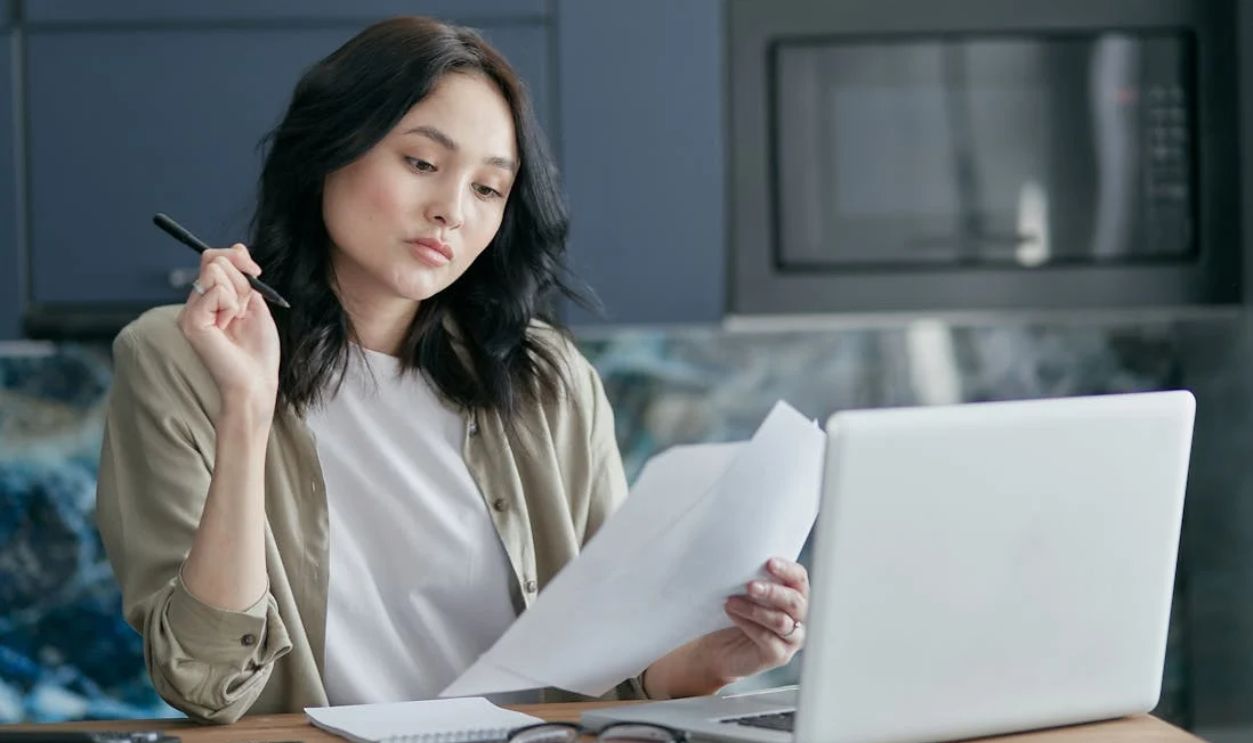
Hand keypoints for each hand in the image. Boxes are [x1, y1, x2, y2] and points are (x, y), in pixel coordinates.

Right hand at [176, 244, 279, 421]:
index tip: (256, 271)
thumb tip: (238, 247)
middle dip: (242, 280)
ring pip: (216, 271)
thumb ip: (244, 277)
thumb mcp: (256, 305)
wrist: (255, 382)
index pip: (213, 258)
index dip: (237, 257)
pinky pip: (217, 290)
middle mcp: (195, 303)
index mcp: (209, 299)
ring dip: (239, 295)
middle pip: (215, 260)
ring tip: (236, 321)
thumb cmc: (257, 351)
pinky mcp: (191, 320)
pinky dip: (233, 305)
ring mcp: (190, 311)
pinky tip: (229, 326)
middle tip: (245, 309)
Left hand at [643, 557, 808, 697]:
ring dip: (755, 610)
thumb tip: (741, 558)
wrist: (720, 650)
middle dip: (773, 591)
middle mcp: (798, 617)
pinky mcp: (779, 656)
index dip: (787, 570)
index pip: (800, 578)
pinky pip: (768, 639)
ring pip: (781, 621)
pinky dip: (748, 625)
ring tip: (731, 601)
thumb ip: (751, 578)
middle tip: (750, 585)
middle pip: (795, 601)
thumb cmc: (735, 616)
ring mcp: (792, 639)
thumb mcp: (744, 593)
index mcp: (794, 595)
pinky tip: (733, 614)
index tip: (769, 562)